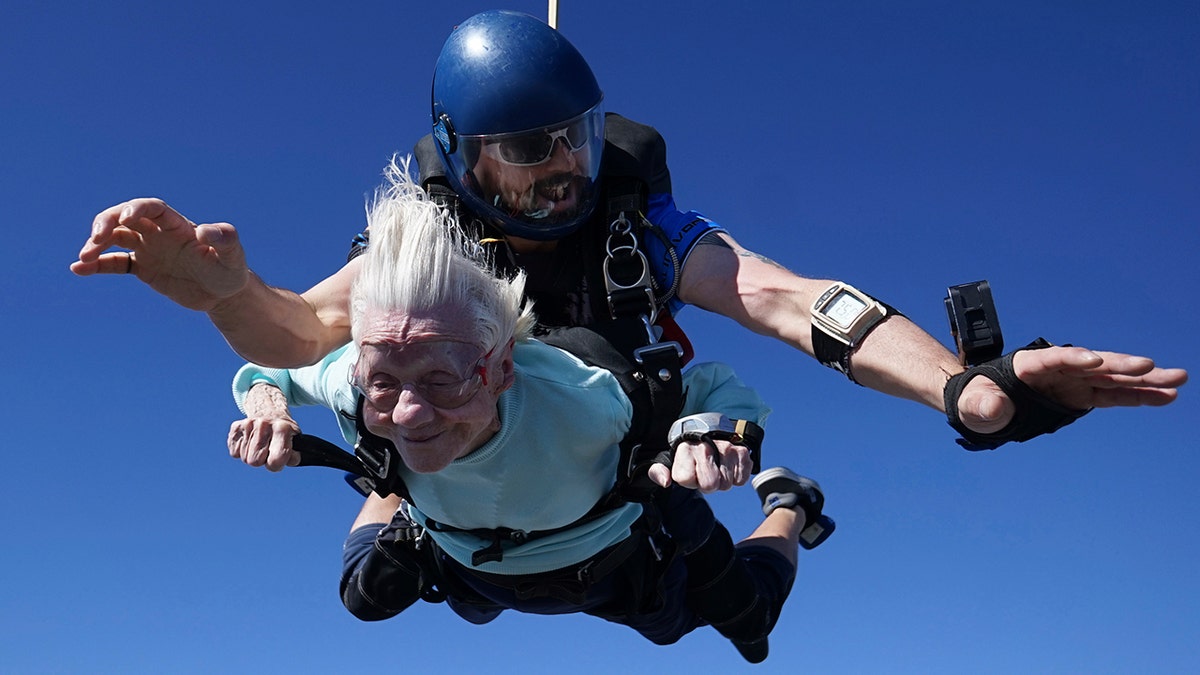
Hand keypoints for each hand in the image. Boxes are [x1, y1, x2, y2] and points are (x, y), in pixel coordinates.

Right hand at [72, 198, 248, 310]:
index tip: (126, 218)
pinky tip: (79, 270)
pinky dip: (97, 265)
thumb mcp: (233, 256)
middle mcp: (159, 233)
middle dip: (107, 222)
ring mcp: (149, 249)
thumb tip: (205, 232)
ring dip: (97, 244)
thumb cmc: (231, 270)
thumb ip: (224, 239)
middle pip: (125, 217)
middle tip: (96, 238)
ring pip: (115, 238)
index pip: (153, 208)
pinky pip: (115, 263)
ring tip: (85, 258)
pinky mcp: (144, 268)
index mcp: (178, 225)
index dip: (137, 208)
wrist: (224, 294)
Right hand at [228, 416, 301, 471]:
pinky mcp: (235, 426)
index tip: (277, 461)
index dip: (276, 465)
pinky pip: (234, 452)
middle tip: (268, 451)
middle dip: (262, 461)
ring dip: (252, 456)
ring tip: (260, 445)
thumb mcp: (296, 440)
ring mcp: (248, 424)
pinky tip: (251, 442)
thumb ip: (294, 455)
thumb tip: (291, 460)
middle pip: (255, 461)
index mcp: (282, 428)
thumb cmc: (283, 431)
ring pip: (244, 458)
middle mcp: (264, 424)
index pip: (275, 460)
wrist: (269, 411)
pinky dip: (242, 451)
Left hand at [647, 438, 752, 491]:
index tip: (689, 471)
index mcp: (685, 449)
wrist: (710, 432)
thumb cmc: (688, 452)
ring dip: (721, 480)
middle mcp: (706, 447)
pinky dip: (735, 476)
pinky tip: (728, 466)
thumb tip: (665, 481)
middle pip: (710, 485)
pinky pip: (740, 480)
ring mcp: (726, 449)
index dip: (688, 480)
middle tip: (705, 472)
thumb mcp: (666, 460)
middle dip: (707, 483)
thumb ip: (657, 472)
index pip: (686, 479)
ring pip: (726, 484)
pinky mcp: (742, 452)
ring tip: (716, 467)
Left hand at [956, 346, 1187, 433]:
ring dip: (1144, 379)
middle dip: (1121, 364)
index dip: (1074, 358)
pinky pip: (1114, 394)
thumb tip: (994, 409)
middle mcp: (1057, 368)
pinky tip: (1166, 396)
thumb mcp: (972, 405)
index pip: (1054, 358)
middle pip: (1093, 364)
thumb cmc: (975, 400)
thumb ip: (982, 406)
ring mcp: (1073, 381)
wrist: (982, 404)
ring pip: (1112, 377)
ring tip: (1178, 379)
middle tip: (1152, 365)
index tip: (1095, 361)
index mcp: (1028, 365)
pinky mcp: (1082, 396)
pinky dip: (1139, 396)